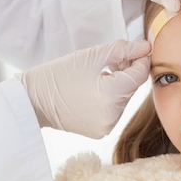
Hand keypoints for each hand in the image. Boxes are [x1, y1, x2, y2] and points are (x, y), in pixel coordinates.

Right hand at [19, 39, 150, 137]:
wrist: (34, 100)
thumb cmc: (59, 74)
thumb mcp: (92, 55)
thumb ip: (123, 50)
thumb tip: (146, 48)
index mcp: (112, 94)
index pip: (140, 74)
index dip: (141, 60)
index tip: (137, 50)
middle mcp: (113, 114)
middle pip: (132, 88)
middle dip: (127, 72)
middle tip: (112, 61)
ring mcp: (108, 126)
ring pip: (124, 100)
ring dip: (119, 87)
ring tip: (99, 77)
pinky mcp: (101, 132)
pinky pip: (114, 112)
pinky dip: (110, 101)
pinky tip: (93, 93)